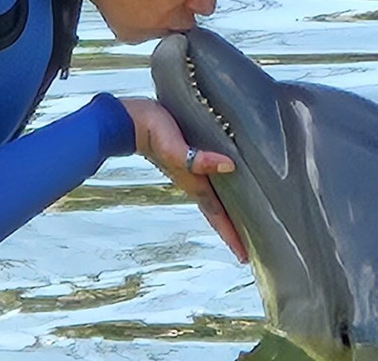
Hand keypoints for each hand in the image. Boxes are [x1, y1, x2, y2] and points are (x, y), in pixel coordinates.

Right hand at [119, 97, 247, 262]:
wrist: (127, 121)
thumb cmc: (149, 132)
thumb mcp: (173, 147)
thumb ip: (198, 160)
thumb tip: (229, 166)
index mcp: (192, 182)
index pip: (216, 215)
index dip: (231, 235)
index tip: (244, 257)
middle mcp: (192, 180)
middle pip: (217, 211)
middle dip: (232, 228)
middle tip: (250, 246)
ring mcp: (189, 170)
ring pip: (214, 196)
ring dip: (227, 210)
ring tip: (242, 221)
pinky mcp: (187, 156)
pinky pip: (209, 178)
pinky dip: (222, 188)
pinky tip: (226, 182)